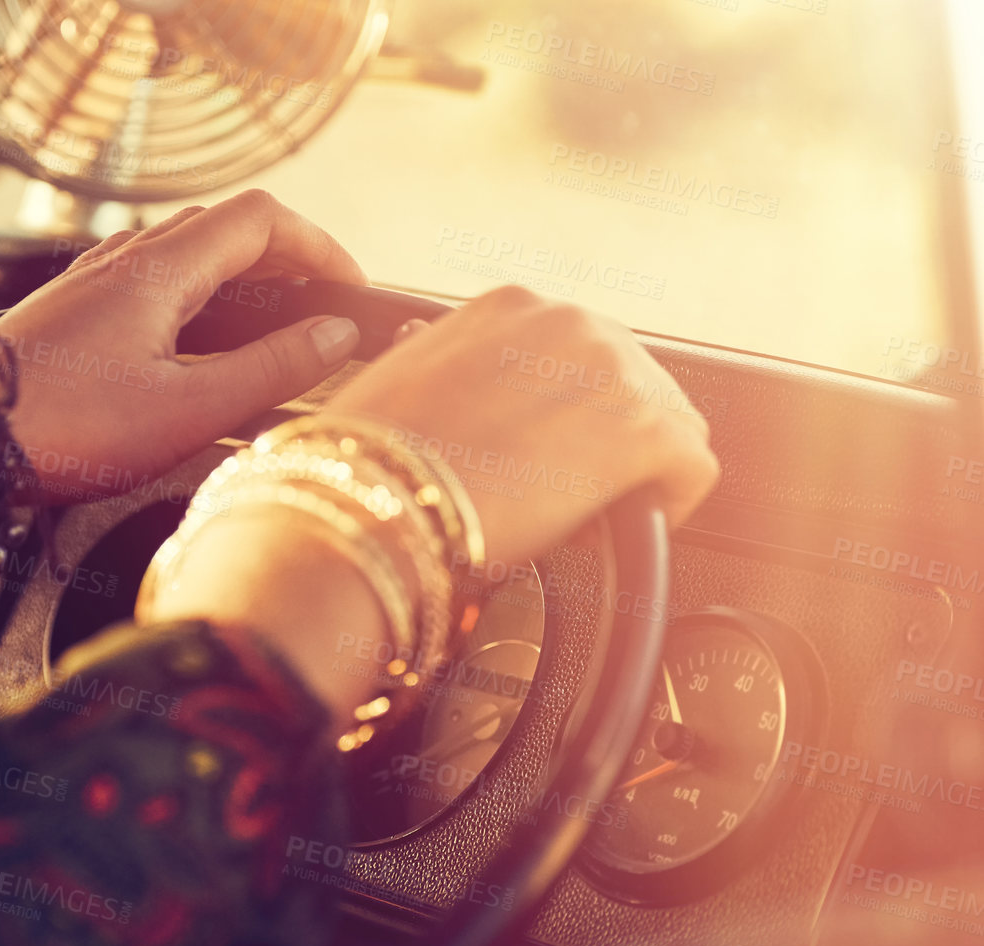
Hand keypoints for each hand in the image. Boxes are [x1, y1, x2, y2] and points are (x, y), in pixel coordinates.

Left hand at [0, 189, 368, 502]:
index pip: (261, 219)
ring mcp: (91, 284)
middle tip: (319, 314)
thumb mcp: (187, 410)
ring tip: (268, 337)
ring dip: (237, 283)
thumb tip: (335, 335)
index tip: (351, 291)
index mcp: (160, 268)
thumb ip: (270, 370)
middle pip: (224, 231)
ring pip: (183, 256)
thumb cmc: (67, 430)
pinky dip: (192, 303)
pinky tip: (194, 354)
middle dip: (285, 264)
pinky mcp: (69, 316)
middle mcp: (124, 259)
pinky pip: (147, 285)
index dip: (319, 246)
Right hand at [144, 285, 719, 717]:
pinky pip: (692, 467)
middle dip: (611, 436)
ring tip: (601, 512)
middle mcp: (568, 321)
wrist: (373, 501)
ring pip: (670, 422)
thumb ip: (434, 360)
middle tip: (575, 491)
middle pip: (633, 381)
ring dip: (641, 468)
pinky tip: (636, 523)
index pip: (577, 351)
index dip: (572, 408)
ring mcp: (612, 371)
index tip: (553, 449)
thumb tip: (429, 359)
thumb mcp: (396, 381)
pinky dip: (674, 498)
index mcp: (508, 306)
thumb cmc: (368, 457)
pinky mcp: (644, 431)